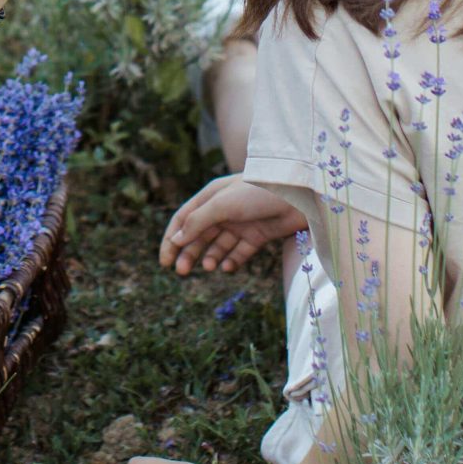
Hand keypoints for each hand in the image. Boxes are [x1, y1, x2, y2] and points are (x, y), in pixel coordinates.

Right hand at [161, 175, 306, 275]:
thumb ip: (198, 222)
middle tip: (181, 272)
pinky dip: (232, 261)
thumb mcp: (221, 205)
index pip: (184, 219)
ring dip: (210, 257)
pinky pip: (240, 252)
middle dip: (188, 253)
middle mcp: (224, 210)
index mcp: (210, 197)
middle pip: (199, 235)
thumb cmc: (256, 192)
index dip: (172, 239)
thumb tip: (176, 239)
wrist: (298, 194)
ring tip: (208, 267)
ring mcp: (241, 223)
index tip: (164, 261)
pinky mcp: (259, 235)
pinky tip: (227, 267)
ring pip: (219, 245)